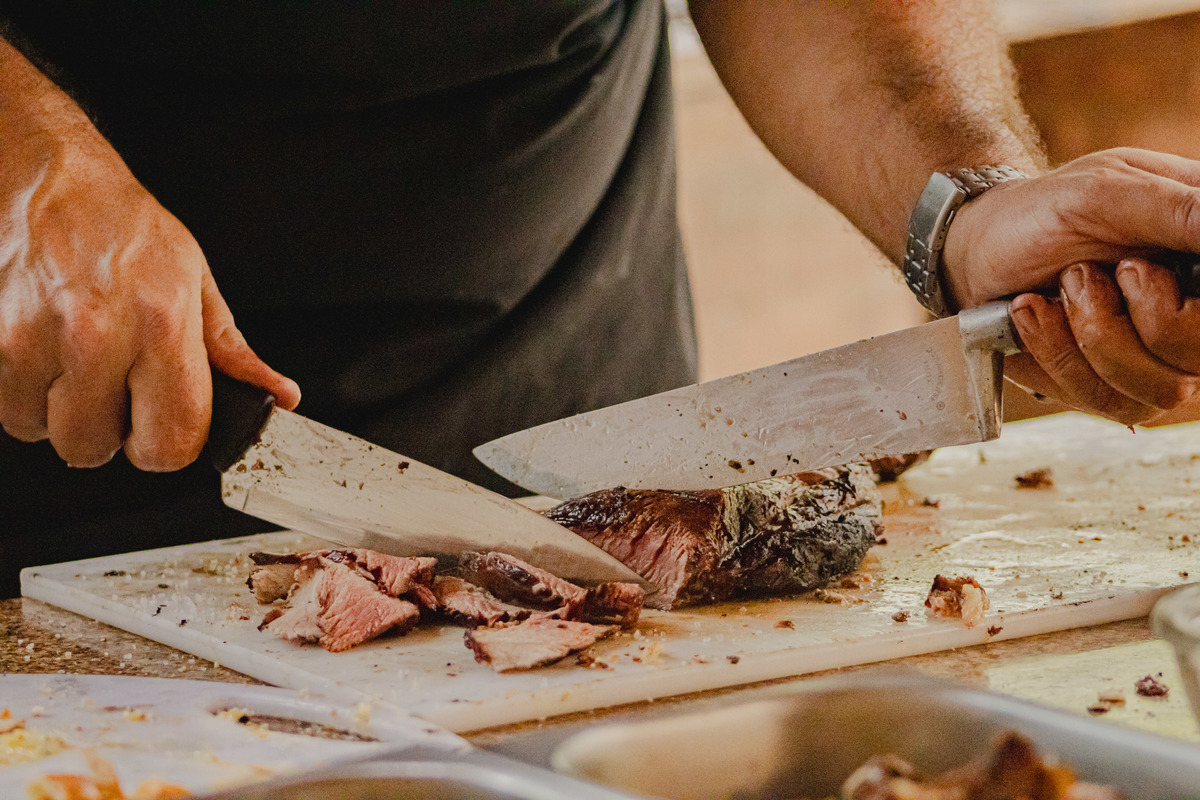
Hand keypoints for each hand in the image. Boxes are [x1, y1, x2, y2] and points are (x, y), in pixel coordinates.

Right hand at [0, 62, 299, 468]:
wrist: (48, 176)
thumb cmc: (122, 226)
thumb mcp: (196, 281)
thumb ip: (233, 353)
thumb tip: (279, 396)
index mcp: (161, 323)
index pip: (172, 441)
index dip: (167, 445)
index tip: (162, 425)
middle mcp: (96, 333)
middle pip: (96, 448)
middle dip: (106, 429)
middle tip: (112, 386)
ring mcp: (32, 336)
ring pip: (43, 431)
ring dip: (58, 410)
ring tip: (74, 359)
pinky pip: (5, 407)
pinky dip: (21, 392)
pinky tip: (43, 350)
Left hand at [940, 148, 1199, 425]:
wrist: (975, 253)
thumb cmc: (1042, 214)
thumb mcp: (1107, 191)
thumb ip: (1180, 209)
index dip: (1192, 307)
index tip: (1139, 270)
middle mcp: (1196, 313)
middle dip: (1150, 317)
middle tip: (1103, 271)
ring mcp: (1159, 359)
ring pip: (1164, 389)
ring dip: (1095, 333)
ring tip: (1064, 285)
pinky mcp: (1113, 390)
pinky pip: (1108, 400)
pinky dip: (1059, 354)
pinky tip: (1034, 313)